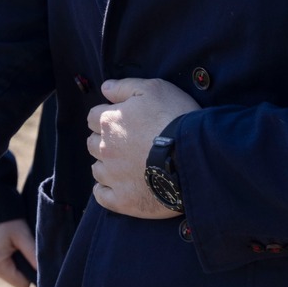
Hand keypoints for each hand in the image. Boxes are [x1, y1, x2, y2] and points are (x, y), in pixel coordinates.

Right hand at [0, 219, 37, 286]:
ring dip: (1, 261)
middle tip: (10, 243)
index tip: (24, 254)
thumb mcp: (22, 234)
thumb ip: (35, 255)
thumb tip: (44, 274)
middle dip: (13, 264)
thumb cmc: (3, 217)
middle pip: (9, 278)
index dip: (27, 271)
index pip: (22, 285)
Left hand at [87, 77, 198, 217]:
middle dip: (106, 141)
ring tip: (126, 166)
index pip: (93, 117)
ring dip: (106, 166)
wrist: (194, 156)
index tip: (123, 121)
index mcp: (109, 122)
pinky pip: (102, 197)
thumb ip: (125, 87)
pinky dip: (105, 192)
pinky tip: (115, 188)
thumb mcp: (154, 89)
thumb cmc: (176, 118)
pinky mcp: (124, 200)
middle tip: (127, 144)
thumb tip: (104, 88)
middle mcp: (105, 148)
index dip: (107, 118)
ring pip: (97, 169)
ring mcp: (113, 176)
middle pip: (93, 143)